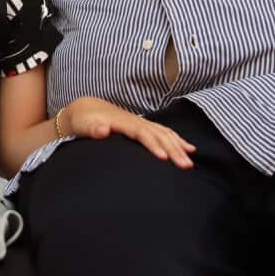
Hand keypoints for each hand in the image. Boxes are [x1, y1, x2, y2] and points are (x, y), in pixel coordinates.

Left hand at [62, 97, 195, 168]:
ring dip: (179, 146)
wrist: (87, 109)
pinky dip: (177, 140)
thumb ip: (93, 129)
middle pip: (159, 134)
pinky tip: (189, 148)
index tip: (164, 158)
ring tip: (190, 161)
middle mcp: (136, 122)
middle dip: (173, 149)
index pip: (142, 134)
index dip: (153, 145)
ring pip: (165, 133)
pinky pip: (165, 133)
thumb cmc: (85, 121)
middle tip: (185, 166)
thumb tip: (102, 130)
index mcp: (124, 123)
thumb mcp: (84, 125)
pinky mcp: (143, 127)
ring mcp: (142, 123)